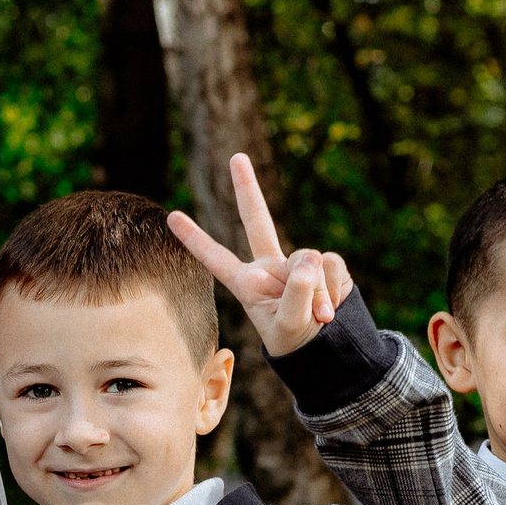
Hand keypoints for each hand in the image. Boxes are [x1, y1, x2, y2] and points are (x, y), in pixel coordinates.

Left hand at [165, 154, 353, 357]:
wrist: (325, 346)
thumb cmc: (295, 339)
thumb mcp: (289, 324)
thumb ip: (297, 292)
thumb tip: (312, 256)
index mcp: (247, 283)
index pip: (216, 258)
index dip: (195, 239)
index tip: (171, 216)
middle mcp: (269, 266)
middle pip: (257, 219)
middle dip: (248, 188)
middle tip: (236, 157)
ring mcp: (298, 262)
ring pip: (309, 259)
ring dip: (317, 292)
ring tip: (319, 318)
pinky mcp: (325, 263)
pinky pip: (331, 265)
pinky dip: (334, 289)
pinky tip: (331, 309)